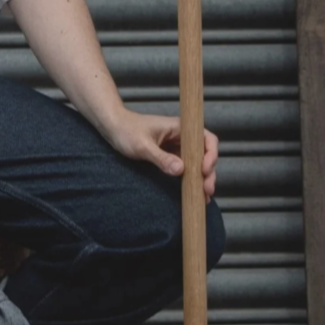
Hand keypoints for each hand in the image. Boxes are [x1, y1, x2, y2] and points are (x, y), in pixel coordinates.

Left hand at [103, 110, 218, 200]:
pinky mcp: (170, 156)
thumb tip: (181, 170)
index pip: (206, 138)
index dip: (210, 155)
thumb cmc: (126, 130)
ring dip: (202, 179)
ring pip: (197, 163)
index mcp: (180, 128)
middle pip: (205, 154)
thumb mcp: (142, 146)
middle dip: (209, 172)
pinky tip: (194, 193)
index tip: (204, 170)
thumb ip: (161, 158)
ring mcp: (177, 147)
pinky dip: (191, 180)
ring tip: (204, 197)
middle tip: (207, 191)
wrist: (113, 127)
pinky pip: (186, 168)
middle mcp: (182, 137)